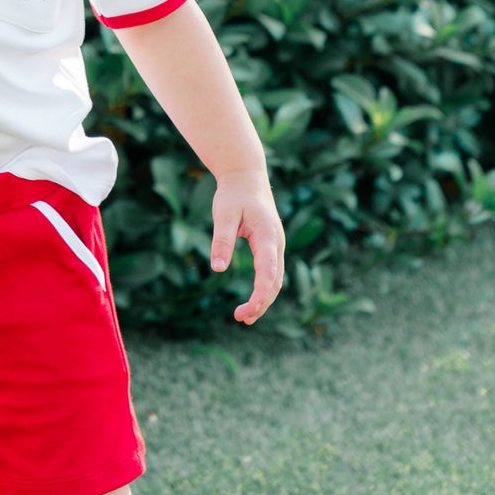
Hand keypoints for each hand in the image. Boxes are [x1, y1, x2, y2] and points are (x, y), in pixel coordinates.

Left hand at [209, 169, 284, 324]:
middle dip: (261, 303)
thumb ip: (221, 240)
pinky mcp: (270, 245)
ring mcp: (276, 245)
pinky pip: (271, 272)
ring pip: (275, 279)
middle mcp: (277, 243)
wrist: (246, 176)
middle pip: (275, 282)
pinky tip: (252, 300)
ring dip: (263, 299)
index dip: (259, 296)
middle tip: (241, 319)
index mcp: (268, 236)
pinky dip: (264, 289)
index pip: (267, 273)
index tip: (246, 312)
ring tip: (245, 317)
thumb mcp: (223, 215)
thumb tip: (217, 268)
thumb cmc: (233, 194)